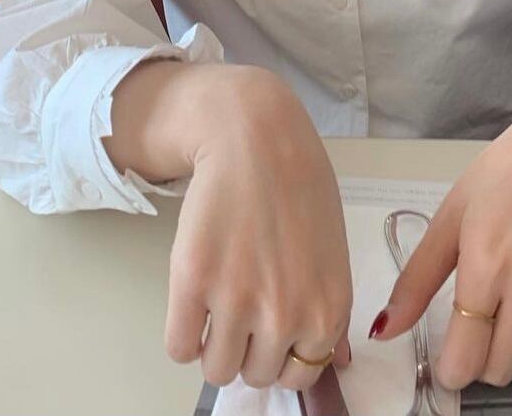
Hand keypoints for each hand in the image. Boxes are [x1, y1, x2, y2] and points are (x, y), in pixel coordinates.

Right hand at [164, 68, 353, 390]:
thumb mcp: (332, 252)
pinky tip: (191, 302)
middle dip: (247, 346)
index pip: (299, 374)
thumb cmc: (298, 183)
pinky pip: (178, 347)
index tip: (270, 328)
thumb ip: (328, 311)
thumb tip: (328, 359)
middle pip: (255, 375)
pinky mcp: (192, 282)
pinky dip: (182, 333)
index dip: (280, 350)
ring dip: (212, 343)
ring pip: (215, 368)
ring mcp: (236, 301)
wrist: (255, 136)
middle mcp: (285, 315)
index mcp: (327, 311)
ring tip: (215, 301)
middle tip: (241, 303)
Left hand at [368, 98, 511, 388]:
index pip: (466, 356)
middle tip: (472, 331)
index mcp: (485, 265)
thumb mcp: (449, 217)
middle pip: (500, 369)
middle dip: (479, 362)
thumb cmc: (503, 173)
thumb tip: (383, 329)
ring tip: (503, 317)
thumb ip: (416, 280)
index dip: (450, 371)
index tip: (445, 363)